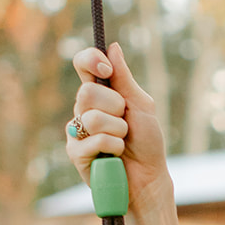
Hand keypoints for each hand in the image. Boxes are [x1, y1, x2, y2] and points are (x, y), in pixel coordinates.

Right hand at [67, 43, 171, 214]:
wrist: (149, 177)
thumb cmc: (147, 142)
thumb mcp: (141, 105)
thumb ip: (124, 79)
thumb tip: (112, 47)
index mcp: (100, 94)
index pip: (83, 65)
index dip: (90, 61)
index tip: (106, 70)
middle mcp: (84, 109)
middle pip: (87, 92)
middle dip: (115, 107)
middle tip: (125, 122)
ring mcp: (77, 131)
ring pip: (92, 118)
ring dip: (118, 131)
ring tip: (123, 142)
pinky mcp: (75, 153)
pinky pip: (94, 141)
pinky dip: (114, 147)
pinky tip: (116, 156)